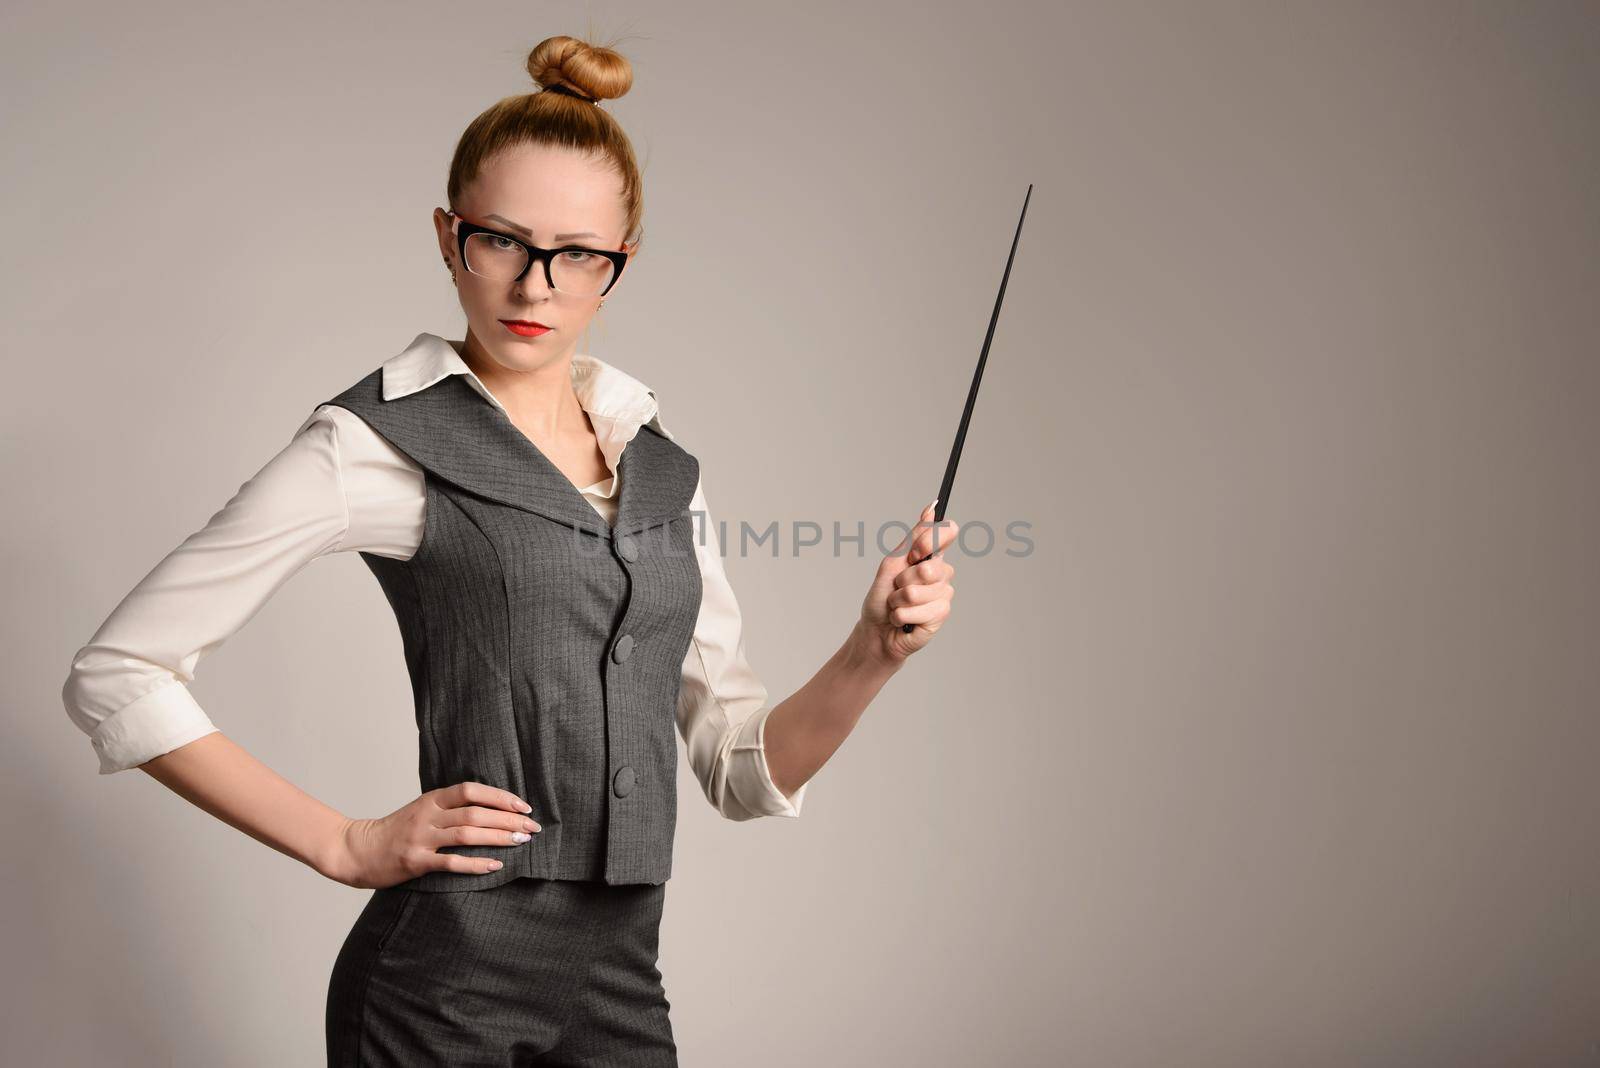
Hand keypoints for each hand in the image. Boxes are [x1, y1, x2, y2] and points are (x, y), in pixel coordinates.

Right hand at [323, 781, 540, 888]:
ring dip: (498, 837)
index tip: (524, 806)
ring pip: (467, 834)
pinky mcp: (415, 861)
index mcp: (431, 799)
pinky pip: (451, 862)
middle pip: (475, 812)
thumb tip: (490, 809)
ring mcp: (421, 838)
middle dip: (508, 819)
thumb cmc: (395, 831)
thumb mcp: (422, 810)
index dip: (500, 797)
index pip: (472, 790)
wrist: (357, 850)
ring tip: (521, 842)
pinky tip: (495, 865)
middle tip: (532, 828)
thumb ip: (449, 808)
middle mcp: (428, 815)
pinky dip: (476, 863)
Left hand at [857, 499, 958, 663]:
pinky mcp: (941, 614)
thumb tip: (932, 507)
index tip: (914, 554)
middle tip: (898, 588)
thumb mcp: (893, 562)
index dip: (929, 542)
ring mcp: (944, 594)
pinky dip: (901, 615)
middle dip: (903, 579)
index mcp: (932, 555)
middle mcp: (942, 572)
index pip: (948, 532)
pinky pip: (919, 610)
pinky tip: (904, 619)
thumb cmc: (882, 597)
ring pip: (918, 591)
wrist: (877, 630)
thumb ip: (914, 537)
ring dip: (898, 601)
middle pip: (929, 567)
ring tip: (899, 606)